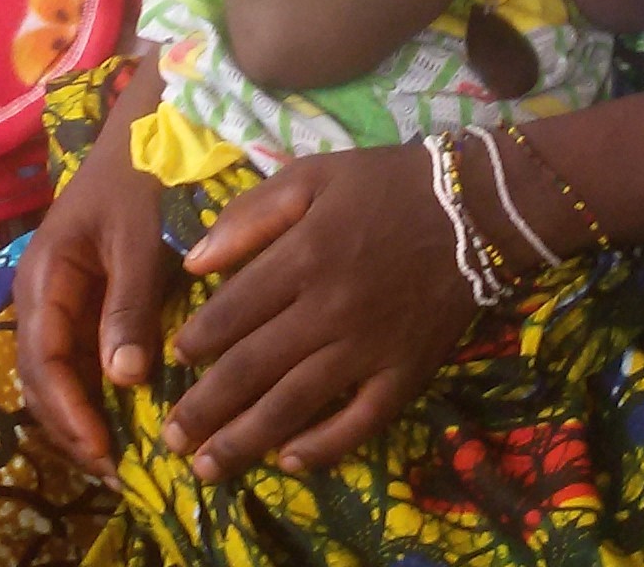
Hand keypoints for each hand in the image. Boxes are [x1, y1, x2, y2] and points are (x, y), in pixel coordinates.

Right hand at [14, 116, 174, 490]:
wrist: (148, 124)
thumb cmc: (141, 175)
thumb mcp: (140, 237)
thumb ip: (129, 304)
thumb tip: (123, 379)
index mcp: (44, 277)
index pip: (44, 363)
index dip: (69, 413)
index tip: (102, 451)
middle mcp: (40, 293)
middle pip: (41, 378)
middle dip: (70, 427)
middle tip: (111, 471)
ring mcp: (58, 296)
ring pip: (56, 372)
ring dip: (79, 415)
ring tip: (115, 458)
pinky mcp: (81, 296)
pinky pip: (76, 354)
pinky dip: (92, 389)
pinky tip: (121, 413)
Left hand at [169, 144, 474, 478]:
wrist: (473, 206)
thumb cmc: (384, 184)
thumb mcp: (312, 175)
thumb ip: (251, 215)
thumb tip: (195, 262)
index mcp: (302, 257)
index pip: (232, 312)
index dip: (195, 342)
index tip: (173, 361)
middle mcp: (329, 310)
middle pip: (252, 369)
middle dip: (204, 408)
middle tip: (170, 438)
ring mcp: (369, 348)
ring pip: (295, 405)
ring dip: (245, 440)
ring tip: (208, 468)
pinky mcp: (405, 373)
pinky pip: (360, 422)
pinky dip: (324, 448)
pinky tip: (289, 462)